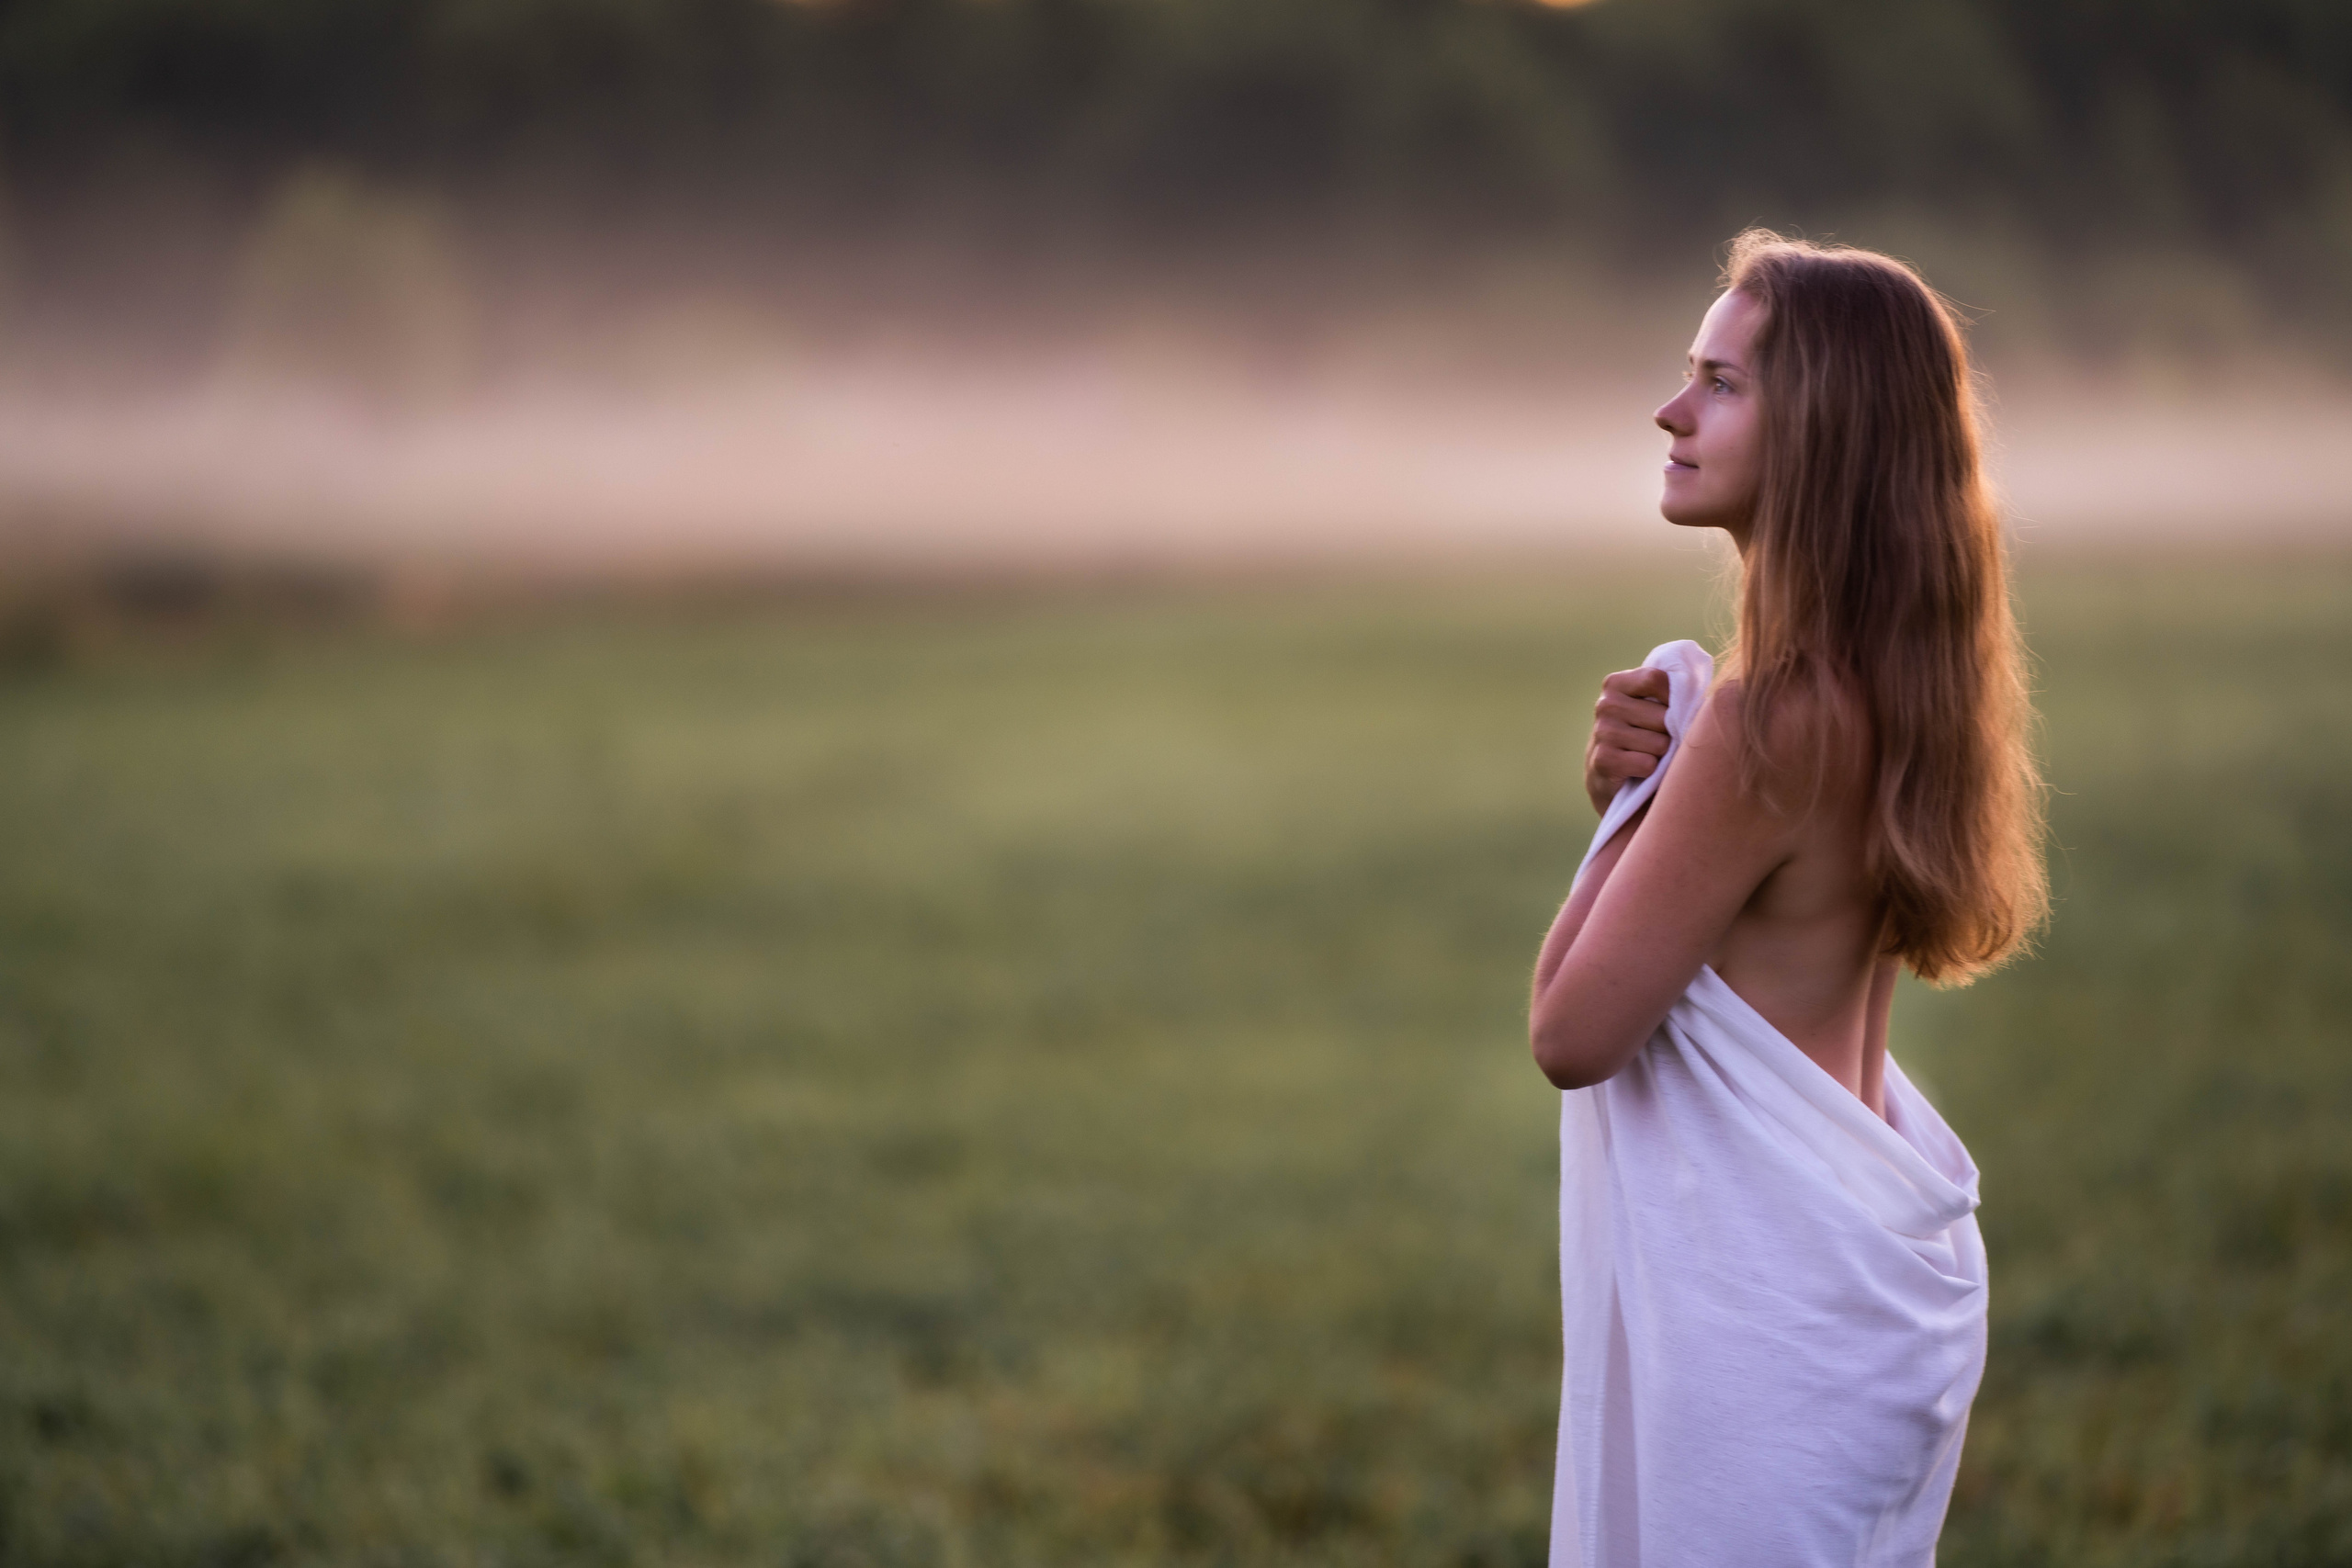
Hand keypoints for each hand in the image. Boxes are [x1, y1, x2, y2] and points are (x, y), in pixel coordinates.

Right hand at [1584, 667, 1670, 814]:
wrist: (1610, 778)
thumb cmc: (1642, 736)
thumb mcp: (1650, 707)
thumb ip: (1670, 692)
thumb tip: (1707, 695)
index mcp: (1616, 684)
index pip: (1655, 679)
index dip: (1675, 697)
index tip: (1675, 711)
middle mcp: (1606, 704)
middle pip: (1663, 716)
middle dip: (1669, 733)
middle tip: (1657, 740)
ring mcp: (1603, 732)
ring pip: (1660, 743)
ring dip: (1661, 755)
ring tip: (1647, 755)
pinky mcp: (1603, 760)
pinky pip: (1647, 764)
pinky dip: (1650, 772)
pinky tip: (1637, 771)